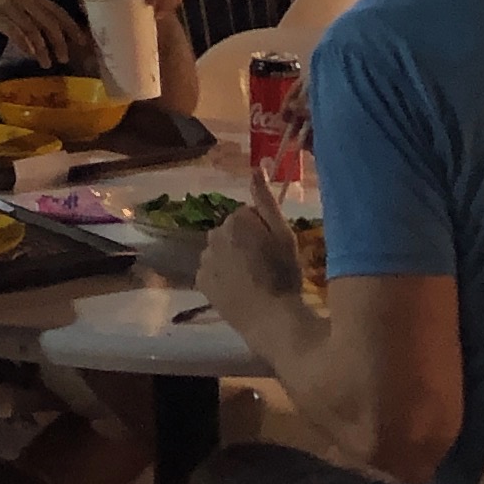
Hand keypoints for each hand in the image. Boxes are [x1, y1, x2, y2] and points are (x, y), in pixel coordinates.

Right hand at [0, 0, 93, 67]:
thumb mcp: (13, 5)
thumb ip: (30, 15)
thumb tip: (50, 34)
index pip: (57, 10)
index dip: (71, 26)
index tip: (82, 42)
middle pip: (49, 20)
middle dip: (60, 40)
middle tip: (65, 58)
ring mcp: (8, 5)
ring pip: (33, 28)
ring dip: (43, 48)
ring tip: (48, 63)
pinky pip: (15, 31)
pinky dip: (25, 44)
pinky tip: (30, 55)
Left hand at [196, 193, 300, 329]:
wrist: (271, 318)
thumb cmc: (283, 274)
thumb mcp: (283, 233)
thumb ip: (266, 199)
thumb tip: (255, 166)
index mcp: (234, 220)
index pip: (247, 216)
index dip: (262, 231)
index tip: (273, 248)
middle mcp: (212, 235)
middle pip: (231, 233)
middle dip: (244, 243)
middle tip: (265, 265)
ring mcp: (204, 259)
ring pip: (220, 252)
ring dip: (232, 259)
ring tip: (253, 280)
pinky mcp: (200, 282)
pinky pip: (212, 272)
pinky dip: (222, 277)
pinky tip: (239, 290)